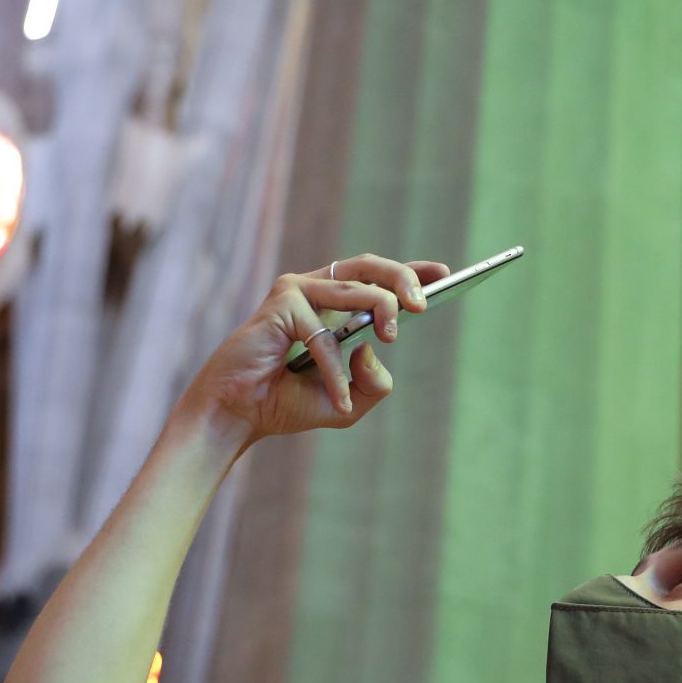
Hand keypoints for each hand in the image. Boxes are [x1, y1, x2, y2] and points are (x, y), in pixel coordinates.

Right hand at [179, 254, 448, 443]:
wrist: (237, 415)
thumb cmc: (284, 403)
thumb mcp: (349, 404)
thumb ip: (373, 383)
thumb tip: (373, 348)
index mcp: (331, 306)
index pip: (376, 277)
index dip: (411, 271)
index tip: (445, 273)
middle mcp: (314, 290)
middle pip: (369, 267)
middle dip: (403, 278)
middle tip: (423, 305)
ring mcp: (295, 293)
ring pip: (355, 289)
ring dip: (381, 311)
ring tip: (390, 339)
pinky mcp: (279, 306)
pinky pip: (323, 335)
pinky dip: (334, 370)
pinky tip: (338, 398)